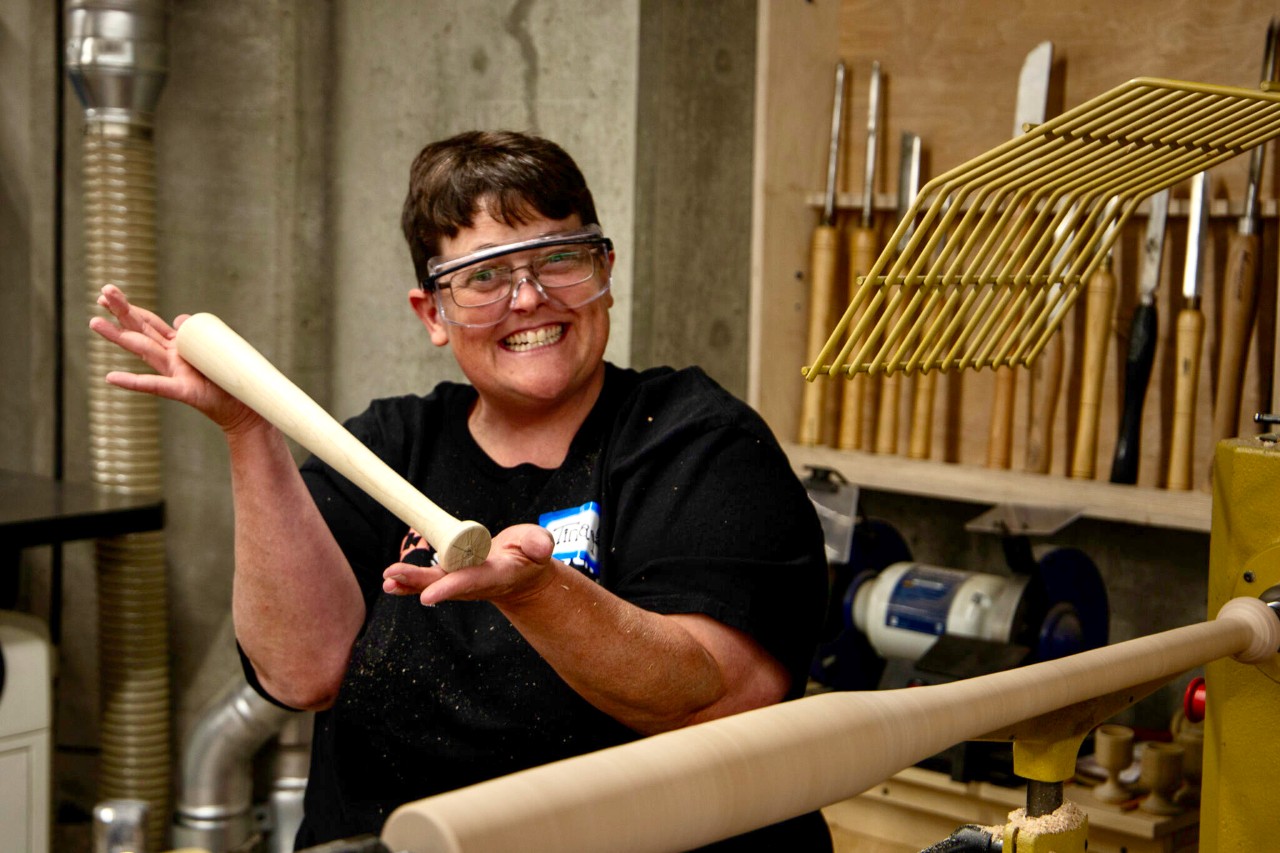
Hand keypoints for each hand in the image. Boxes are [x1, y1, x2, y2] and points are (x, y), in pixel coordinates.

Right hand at [89, 285, 260, 433]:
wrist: (242, 408)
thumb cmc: (226, 380)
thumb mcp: (214, 348)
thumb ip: (197, 331)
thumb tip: (179, 318)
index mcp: (177, 346)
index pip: (150, 323)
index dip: (131, 309)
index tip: (107, 293)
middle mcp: (171, 357)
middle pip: (142, 330)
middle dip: (122, 311)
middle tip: (101, 293)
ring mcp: (174, 373)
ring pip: (143, 350)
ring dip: (118, 336)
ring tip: (94, 322)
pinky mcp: (183, 391)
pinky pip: (156, 385)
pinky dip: (133, 382)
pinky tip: (111, 377)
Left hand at [382, 524, 558, 606]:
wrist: (522, 575)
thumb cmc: (529, 555)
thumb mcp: (539, 544)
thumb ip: (538, 543)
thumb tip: (541, 548)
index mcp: (497, 574)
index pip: (471, 580)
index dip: (449, 587)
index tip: (428, 595)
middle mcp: (475, 583)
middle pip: (443, 584)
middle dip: (417, 582)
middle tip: (391, 577)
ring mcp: (462, 583)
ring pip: (432, 584)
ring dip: (408, 583)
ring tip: (387, 581)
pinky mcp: (453, 579)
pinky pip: (429, 583)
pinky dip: (409, 583)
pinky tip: (390, 583)